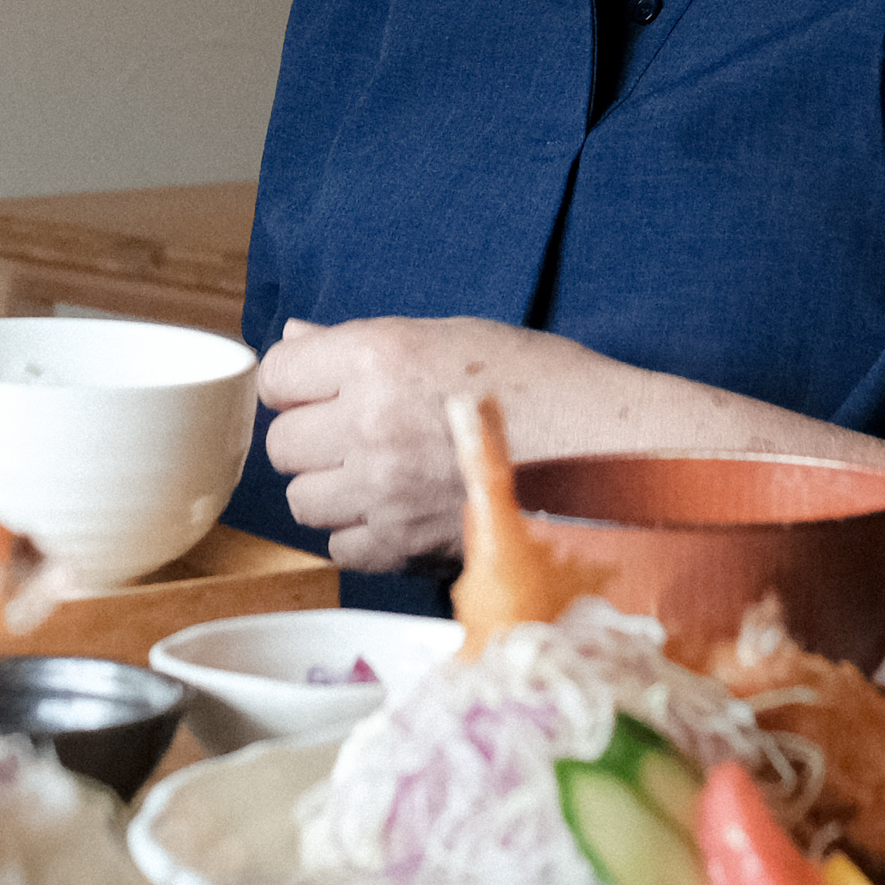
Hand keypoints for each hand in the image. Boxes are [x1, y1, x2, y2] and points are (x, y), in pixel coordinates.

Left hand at [256, 316, 598, 571]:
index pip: (277, 375)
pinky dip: (360, 534)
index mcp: (379, 357)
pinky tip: (397, 512)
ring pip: (301, 501)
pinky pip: (341, 547)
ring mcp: (385, 491)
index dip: (297, 382)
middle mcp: (370, 423)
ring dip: (330, 489)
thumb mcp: (450, 336)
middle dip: (311, 438)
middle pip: (283, 443)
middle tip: (355, 433)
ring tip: (377, 475)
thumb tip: (295, 341)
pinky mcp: (405, 546)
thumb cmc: (542, 384)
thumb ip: (363, 343)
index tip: (318, 389)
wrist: (607, 450)